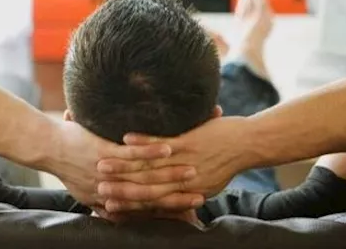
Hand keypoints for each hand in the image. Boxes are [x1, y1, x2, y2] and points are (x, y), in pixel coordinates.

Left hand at [45, 120, 199, 208]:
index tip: (193, 206)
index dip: (172, 209)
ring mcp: (110, 171)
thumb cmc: (68, 164)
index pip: (147, 209)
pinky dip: (152, 151)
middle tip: (204, 191)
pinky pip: (132, 154)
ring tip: (195, 170)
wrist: (47, 147)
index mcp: (110, 201)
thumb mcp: (86, 190)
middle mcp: (113, 191)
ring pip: (147, 175)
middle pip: (153, 195)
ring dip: (172, 173)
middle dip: (180, 193)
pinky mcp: (105, 152)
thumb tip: (116, 210)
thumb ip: (102, 202)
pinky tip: (170, 148)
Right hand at [96, 116, 250, 212]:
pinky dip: (142, 142)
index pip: (151, 205)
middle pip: (144, 189)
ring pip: (148, 169)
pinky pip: (162, 144)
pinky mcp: (189, 145)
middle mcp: (183, 182)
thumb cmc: (228, 161)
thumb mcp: (208, 183)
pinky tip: (124, 137)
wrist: (249, 145)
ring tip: (101, 165)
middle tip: (95, 189)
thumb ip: (189, 192)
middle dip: (117, 190)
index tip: (106, 208)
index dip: (127, 207)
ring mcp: (185, 163)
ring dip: (122, 166)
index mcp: (186, 193)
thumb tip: (176, 200)